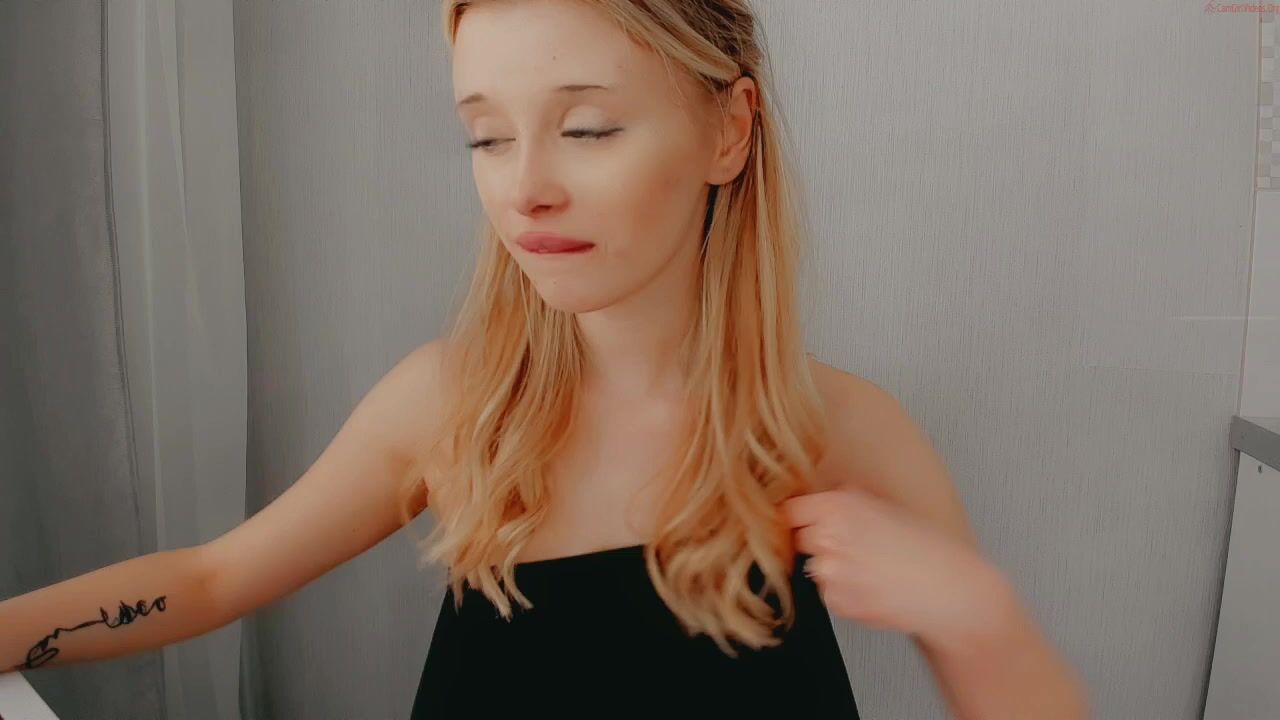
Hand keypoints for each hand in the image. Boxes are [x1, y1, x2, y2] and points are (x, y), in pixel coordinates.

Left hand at [781, 487, 1012, 644]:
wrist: (947, 589)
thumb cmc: (925, 547)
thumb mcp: (884, 506)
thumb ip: (846, 501)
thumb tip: (822, 495)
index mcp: (838, 506)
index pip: (790, 510)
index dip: (800, 517)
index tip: (805, 522)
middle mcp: (828, 537)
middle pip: (800, 539)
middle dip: (819, 543)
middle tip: (853, 547)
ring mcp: (829, 572)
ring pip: (816, 569)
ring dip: (835, 570)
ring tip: (871, 569)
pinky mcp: (836, 602)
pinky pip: (830, 595)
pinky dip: (846, 593)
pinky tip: (874, 587)